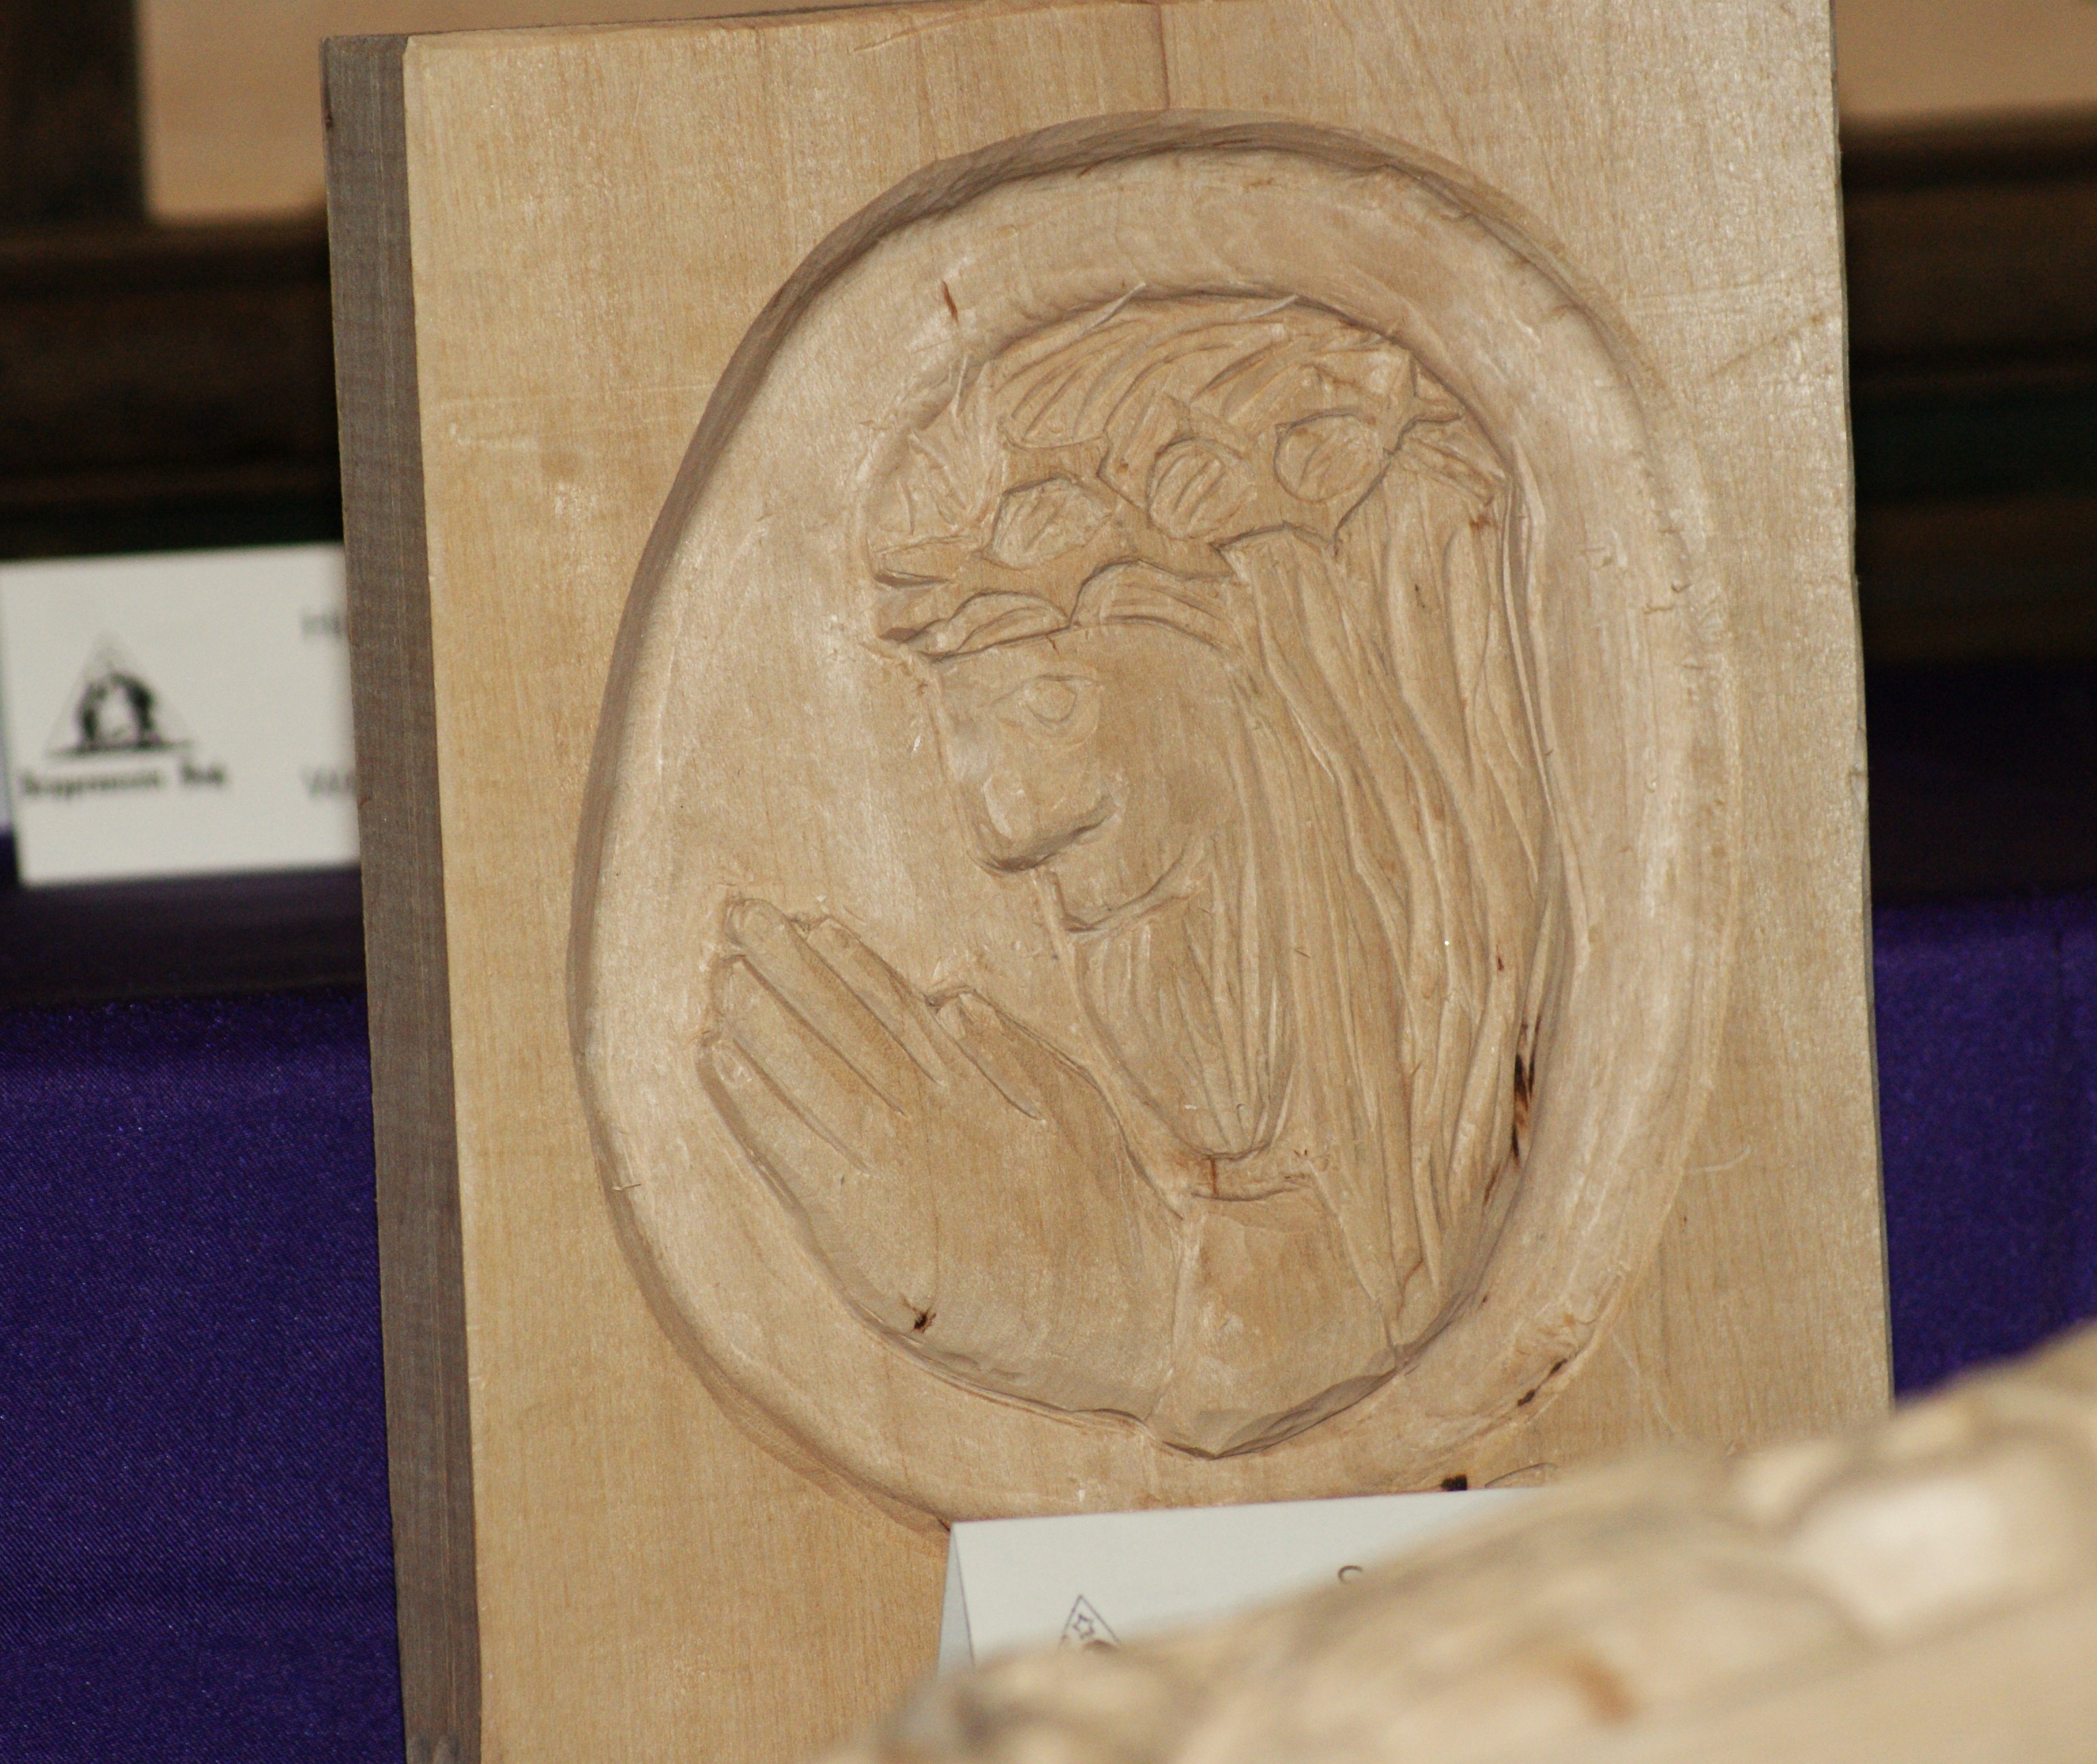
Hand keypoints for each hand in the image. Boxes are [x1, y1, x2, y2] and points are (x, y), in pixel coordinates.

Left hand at [700, 899, 1177, 1414]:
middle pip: (843, 1028)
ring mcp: (891, 1165)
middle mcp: (924, 1114)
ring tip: (721, 974)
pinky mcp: (861, 1223)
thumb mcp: (1071, 1112)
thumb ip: (1011, 1055)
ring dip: (761, 1023)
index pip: (896, 1012)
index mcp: (970, 1088)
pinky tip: (720, 1061)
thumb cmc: (1101, 1217)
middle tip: (741, 916)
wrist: (1114, 1310)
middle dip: (789, 969)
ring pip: (810, 1076)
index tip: (810, 923)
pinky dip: (753, 1104)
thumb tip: (956, 1003)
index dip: (849, 965)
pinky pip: (793, 1150)